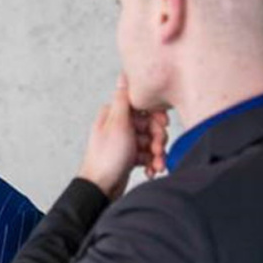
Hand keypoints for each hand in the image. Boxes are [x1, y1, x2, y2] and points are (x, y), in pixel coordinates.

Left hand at [78, 75, 168, 199]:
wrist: (100, 188)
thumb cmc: (106, 158)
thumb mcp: (118, 124)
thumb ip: (124, 98)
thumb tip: (125, 73)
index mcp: (115, 113)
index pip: (143, 106)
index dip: (156, 116)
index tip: (162, 125)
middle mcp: (120, 125)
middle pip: (149, 125)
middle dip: (157, 139)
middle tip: (158, 150)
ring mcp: (125, 142)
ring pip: (150, 142)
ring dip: (156, 154)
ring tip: (157, 165)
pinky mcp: (128, 156)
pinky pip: (146, 155)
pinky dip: (151, 162)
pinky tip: (151, 171)